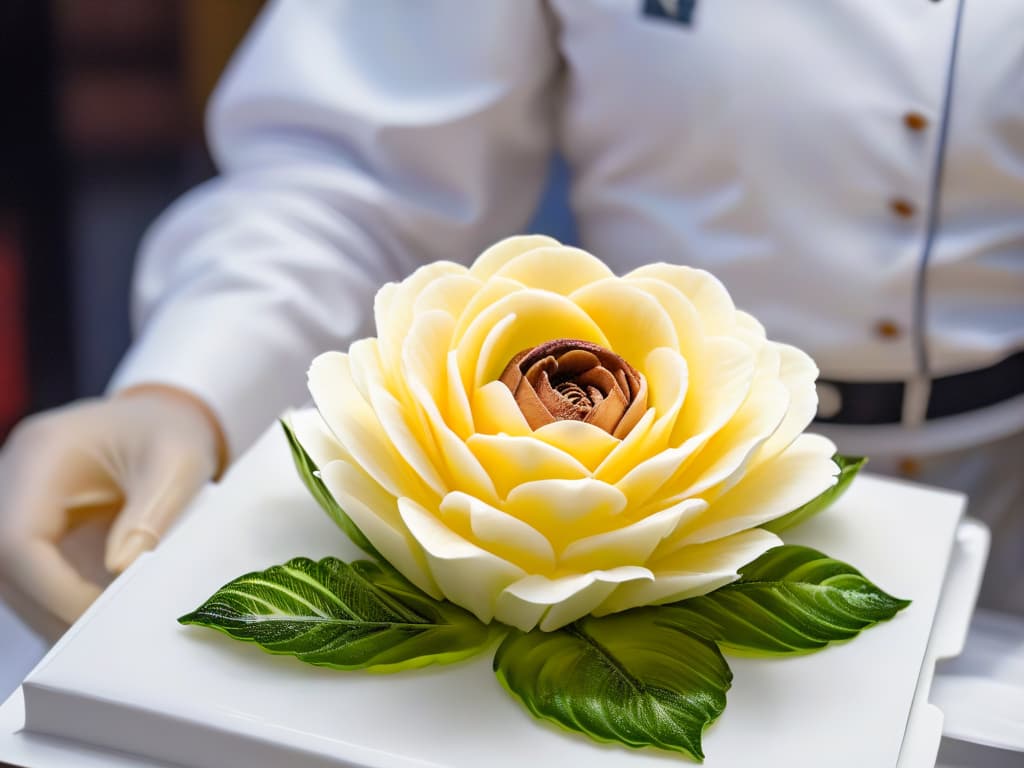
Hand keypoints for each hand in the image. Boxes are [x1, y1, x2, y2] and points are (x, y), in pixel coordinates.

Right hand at [0, 386, 225, 633]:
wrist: (161, 415)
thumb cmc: (171, 431)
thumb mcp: (181, 461)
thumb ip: (153, 512)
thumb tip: (119, 569)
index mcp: (43, 453)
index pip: (18, 538)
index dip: (52, 588)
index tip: (98, 619)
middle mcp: (14, 479)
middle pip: (5, 565)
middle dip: (51, 609)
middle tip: (103, 642)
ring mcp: (17, 504)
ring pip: (12, 578)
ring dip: (53, 612)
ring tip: (104, 636)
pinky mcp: (32, 527)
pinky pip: (30, 575)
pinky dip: (59, 601)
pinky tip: (97, 620)